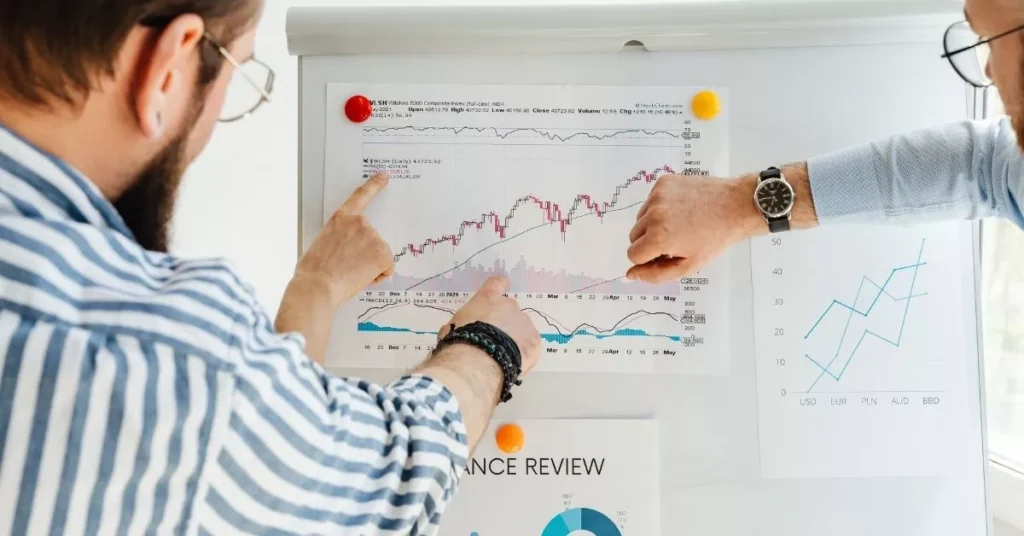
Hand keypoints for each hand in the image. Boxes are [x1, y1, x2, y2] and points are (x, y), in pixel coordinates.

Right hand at [293, 173, 394, 306]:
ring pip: (379, 254)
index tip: (384, 176)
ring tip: (350, 273)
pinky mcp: (382, 253)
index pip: (360, 196)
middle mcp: (360, 223)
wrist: (317, 287)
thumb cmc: (313, 271)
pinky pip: (387, 267)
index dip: (374, 185)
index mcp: (341, 218)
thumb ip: (340, 238)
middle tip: (347, 266)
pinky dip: (378, 275)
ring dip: (370, 265)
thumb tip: (348, 250)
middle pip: (372, 238)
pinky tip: (362, 278)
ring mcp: (373, 237)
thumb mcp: (323, 243)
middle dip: (365, 253)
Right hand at [440, 276, 541, 376]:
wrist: (477, 361)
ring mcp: (525, 323)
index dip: (498, 287)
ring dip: (514, 338)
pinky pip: (530, 346)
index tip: (500, 289)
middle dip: (503, 322)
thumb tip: (460, 330)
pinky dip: (523, 353)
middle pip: (509, 310)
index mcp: (487, 298)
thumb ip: (463, 323)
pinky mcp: (534, 341)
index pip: (497, 283)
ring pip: (521, 329)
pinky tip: (511, 363)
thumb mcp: (453, 327)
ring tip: (501, 355)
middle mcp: (509, 305)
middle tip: (492, 339)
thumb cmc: (459, 341)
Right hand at [626, 174, 761, 283]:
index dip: (648, 258)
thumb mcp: (689, 265)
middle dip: (649, 241)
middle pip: (634, 235)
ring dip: (653, 223)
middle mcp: (653, 214)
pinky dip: (660, 207)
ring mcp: (657, 196)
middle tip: (675, 239)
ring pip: (641, 218)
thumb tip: (630, 274)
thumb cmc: (715, 238)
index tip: (665, 254)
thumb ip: (656, 274)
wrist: (736, 205)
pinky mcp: (663, 182)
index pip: (632, 254)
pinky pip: (650, 200)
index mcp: (658, 238)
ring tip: (679, 223)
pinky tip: (681, 209)